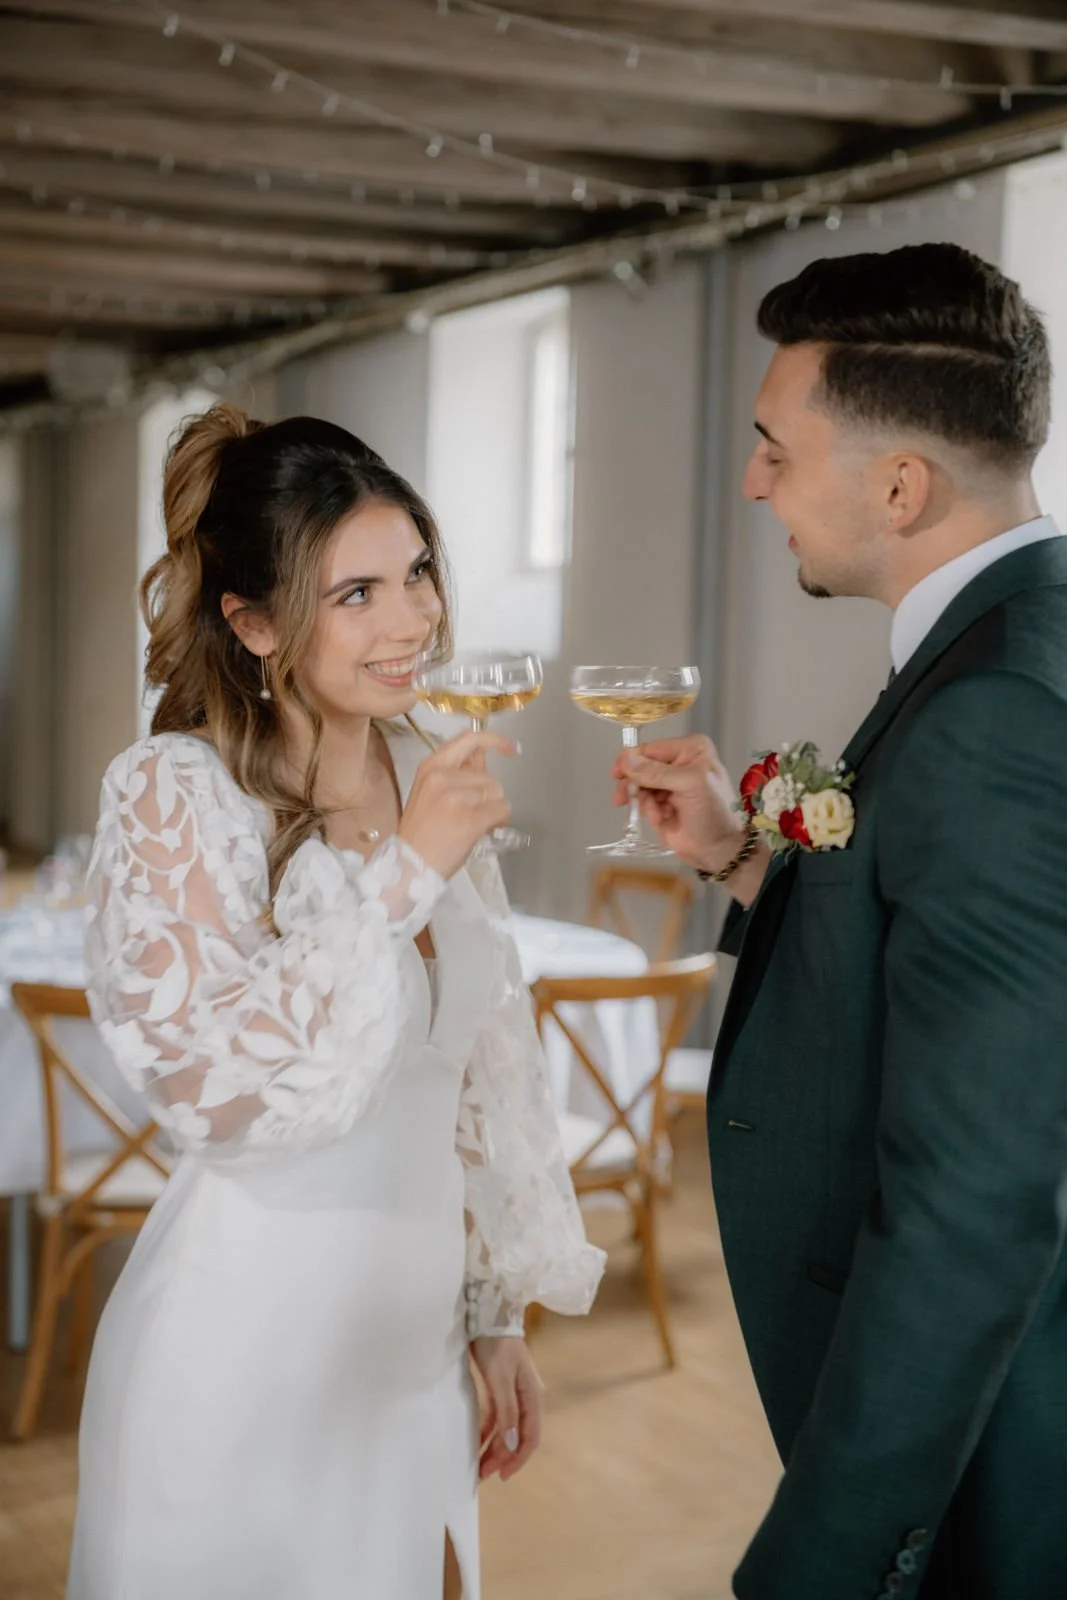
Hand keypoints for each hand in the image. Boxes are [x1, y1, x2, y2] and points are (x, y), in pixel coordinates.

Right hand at [398, 731, 515, 879]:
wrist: (410, 865)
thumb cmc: (421, 833)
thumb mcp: (430, 792)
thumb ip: (458, 773)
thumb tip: (483, 757)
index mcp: (431, 767)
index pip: (469, 739)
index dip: (495, 740)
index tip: (511, 747)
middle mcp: (442, 777)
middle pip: (489, 776)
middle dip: (489, 796)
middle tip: (471, 814)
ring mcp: (456, 797)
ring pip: (498, 793)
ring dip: (493, 810)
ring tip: (472, 824)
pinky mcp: (470, 817)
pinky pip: (502, 810)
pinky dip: (499, 821)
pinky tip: (482, 830)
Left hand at [470, 1336, 542, 1483]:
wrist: (488, 1316)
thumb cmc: (496, 1346)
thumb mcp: (500, 1379)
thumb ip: (507, 1412)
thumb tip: (513, 1444)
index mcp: (532, 1397)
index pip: (530, 1437)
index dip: (518, 1459)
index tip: (502, 1476)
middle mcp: (526, 1398)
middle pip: (517, 1436)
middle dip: (502, 1457)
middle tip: (482, 1475)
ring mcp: (514, 1394)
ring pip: (506, 1429)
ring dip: (494, 1448)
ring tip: (478, 1465)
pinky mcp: (501, 1389)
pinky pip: (497, 1418)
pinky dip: (488, 1432)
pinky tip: (477, 1443)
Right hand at [610, 733, 746, 870]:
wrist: (719, 849)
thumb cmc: (715, 813)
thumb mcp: (691, 785)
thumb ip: (657, 772)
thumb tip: (625, 760)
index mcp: (690, 750)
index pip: (651, 748)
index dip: (632, 760)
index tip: (617, 774)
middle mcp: (678, 763)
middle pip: (640, 766)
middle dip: (634, 784)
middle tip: (621, 798)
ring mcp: (668, 784)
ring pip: (637, 785)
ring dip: (643, 801)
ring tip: (656, 815)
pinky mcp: (660, 803)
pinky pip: (641, 802)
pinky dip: (647, 811)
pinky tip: (661, 819)